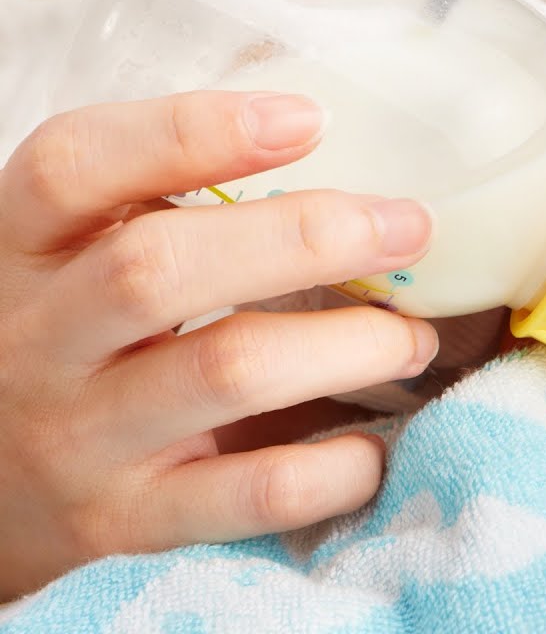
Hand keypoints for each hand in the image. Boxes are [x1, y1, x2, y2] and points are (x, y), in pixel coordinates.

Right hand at [0, 91, 437, 598]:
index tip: (308, 119)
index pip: (75, 164)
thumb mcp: (77, 260)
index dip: (191, 131)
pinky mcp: (130, 524)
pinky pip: (254, 494)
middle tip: (406, 226)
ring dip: (348, 344)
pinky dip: (335, 468)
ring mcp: (81, 440)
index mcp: (21, 249)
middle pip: (160, 268)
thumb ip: (160, 199)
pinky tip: (372, 447)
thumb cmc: (67, 349)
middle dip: (306, 237)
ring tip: (413, 337)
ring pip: (227, 370)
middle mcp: (37, 341)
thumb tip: (304, 114)